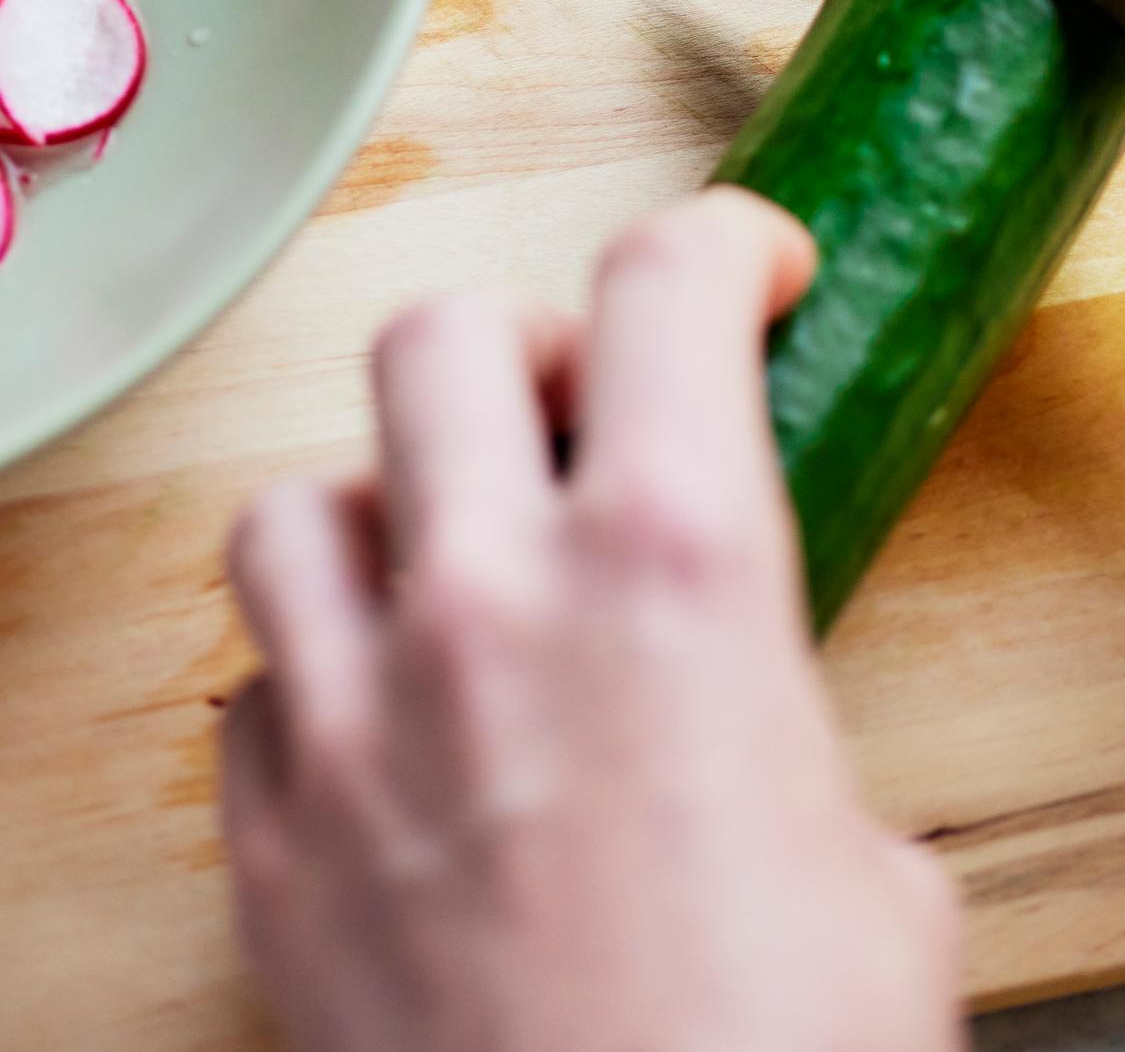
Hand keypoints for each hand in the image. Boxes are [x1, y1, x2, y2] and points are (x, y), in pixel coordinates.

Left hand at [218, 190, 961, 1051]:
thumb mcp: (875, 878)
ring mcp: (353, 725)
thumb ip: (787, 751)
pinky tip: (383, 744)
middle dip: (517, 350)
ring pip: (292, 507)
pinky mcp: (270, 850)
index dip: (714, 245)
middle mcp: (492, 608)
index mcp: (677, 574)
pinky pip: (249, 695)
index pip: (666, 291)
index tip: (742, 265)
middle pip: (435, 343)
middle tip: (574, 407)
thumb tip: (759, 764)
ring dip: (377, 513)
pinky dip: (311, 689)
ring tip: (445, 567)